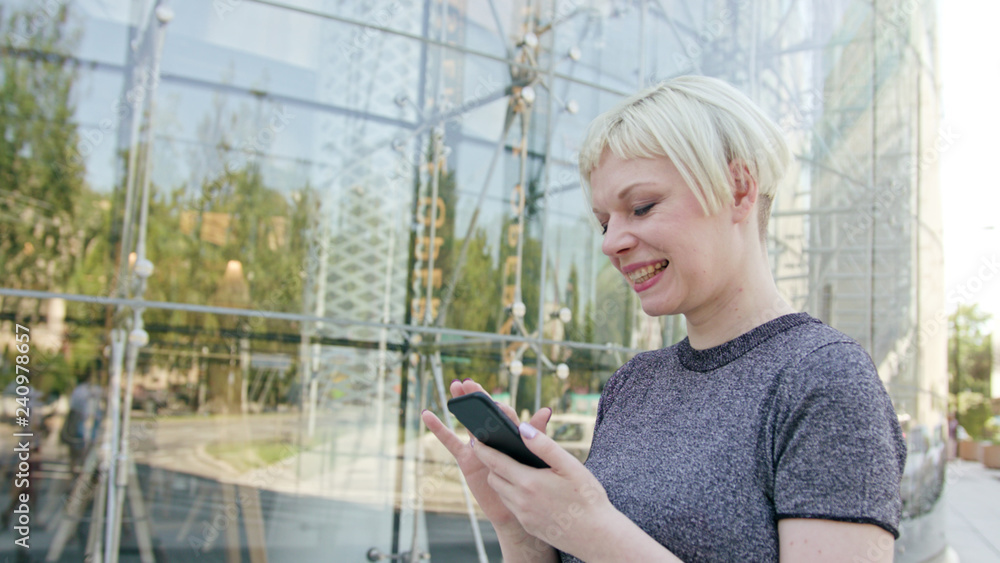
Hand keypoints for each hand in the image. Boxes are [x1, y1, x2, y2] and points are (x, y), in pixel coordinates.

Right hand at [421, 380, 551, 537]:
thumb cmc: (527, 484)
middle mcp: (495, 437)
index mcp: (512, 435)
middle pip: (484, 412)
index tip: (493, 401)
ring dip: (461, 404)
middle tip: (467, 382)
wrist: (513, 509)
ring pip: (468, 421)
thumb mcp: (535, 459)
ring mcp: (479, 447)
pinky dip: (438, 428)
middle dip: (476, 396)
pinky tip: (426, 415)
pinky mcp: (466, 459)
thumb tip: (545, 410)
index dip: (498, 407)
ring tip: (454, 385)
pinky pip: (450, 441)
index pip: (505, 415)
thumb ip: (538, 435)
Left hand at [472, 418, 616, 557]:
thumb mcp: (570, 466)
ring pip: (502, 493)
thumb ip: (544, 446)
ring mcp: (523, 516)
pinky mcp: (529, 526)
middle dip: (492, 464)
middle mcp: (520, 501)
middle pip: (493, 478)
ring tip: (513, 468)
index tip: (475, 438)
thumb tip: (522, 428)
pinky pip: (513, 507)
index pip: (494, 461)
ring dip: (502, 480)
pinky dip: (513, 495)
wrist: (597, 537)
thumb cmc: (588, 498)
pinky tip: (528, 489)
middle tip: (497, 451)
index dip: (482, 448)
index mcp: (528, 482)